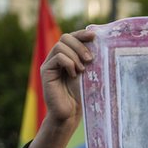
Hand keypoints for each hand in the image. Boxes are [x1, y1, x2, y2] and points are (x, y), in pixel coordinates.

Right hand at [28, 29, 94, 147]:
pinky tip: (73, 74)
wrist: (71, 114)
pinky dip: (68, 62)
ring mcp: (50, 64)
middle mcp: (58, 57)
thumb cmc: (83, 96)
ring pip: (60, 45)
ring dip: (75, 55)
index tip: (94, 36)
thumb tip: (101, 44)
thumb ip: (91, 61)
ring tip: (82, 70)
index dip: (82, 34)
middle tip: (90, 59)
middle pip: (65, 37)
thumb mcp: (90, 75)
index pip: (73, 37)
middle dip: (80, 45)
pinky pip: (57, 57)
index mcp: (69, 56)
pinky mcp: (46, 71)